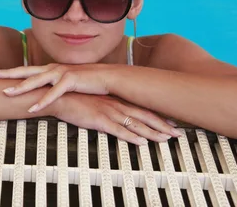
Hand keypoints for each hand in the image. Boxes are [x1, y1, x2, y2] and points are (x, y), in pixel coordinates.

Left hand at [0, 63, 107, 112]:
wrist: (108, 77)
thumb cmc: (87, 82)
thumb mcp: (66, 83)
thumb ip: (53, 86)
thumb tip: (42, 93)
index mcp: (50, 69)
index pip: (25, 70)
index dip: (9, 71)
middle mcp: (52, 69)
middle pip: (25, 71)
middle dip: (7, 73)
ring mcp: (61, 73)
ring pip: (36, 81)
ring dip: (21, 87)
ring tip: (6, 93)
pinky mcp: (71, 81)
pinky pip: (54, 93)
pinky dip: (42, 101)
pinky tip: (32, 108)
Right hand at [52, 93, 180, 144]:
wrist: (59, 95)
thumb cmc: (76, 98)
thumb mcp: (97, 100)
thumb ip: (109, 106)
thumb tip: (118, 114)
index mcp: (116, 99)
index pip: (142, 108)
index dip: (159, 116)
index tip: (172, 122)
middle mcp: (116, 104)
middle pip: (144, 116)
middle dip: (163, 125)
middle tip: (177, 133)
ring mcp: (109, 111)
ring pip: (136, 124)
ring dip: (152, 132)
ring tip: (165, 140)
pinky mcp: (99, 119)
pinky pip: (119, 130)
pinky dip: (132, 136)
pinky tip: (141, 142)